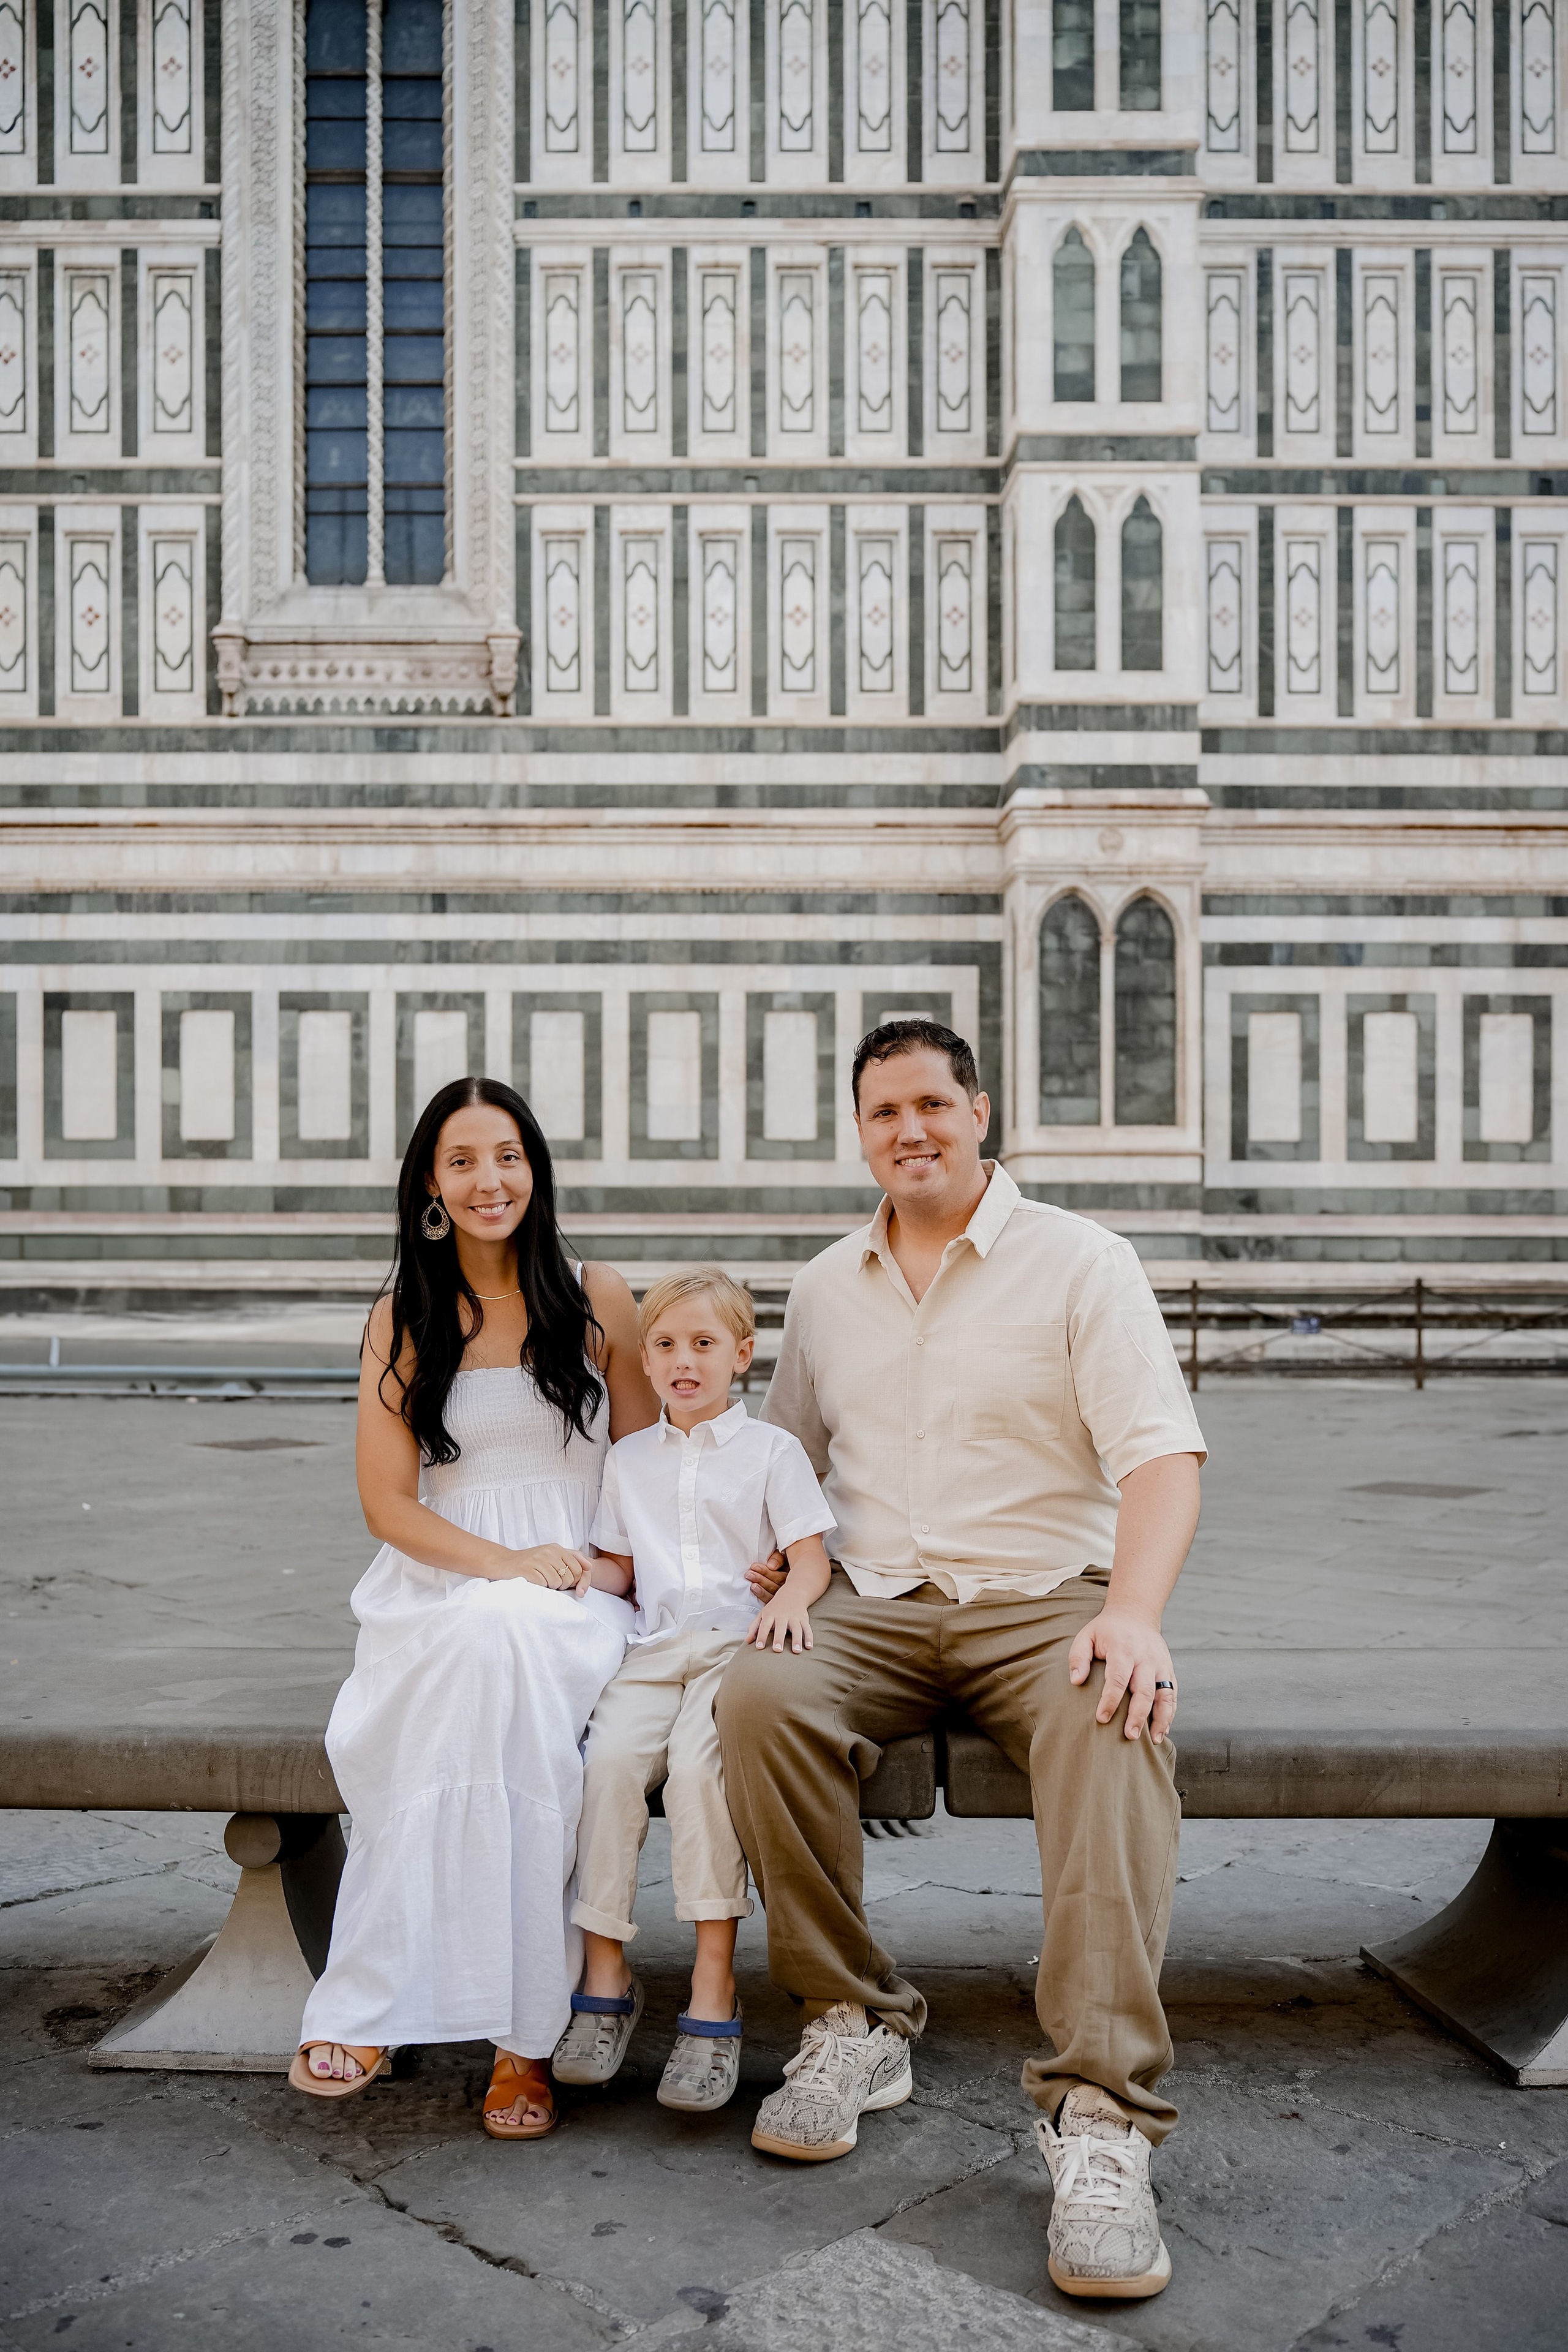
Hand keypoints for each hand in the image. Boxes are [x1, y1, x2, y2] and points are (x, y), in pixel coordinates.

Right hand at [504, 1545, 592, 1595]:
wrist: (504, 1563)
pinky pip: (544, 1586)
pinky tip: (533, 1582)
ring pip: (557, 1584)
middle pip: (569, 1578)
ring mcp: (537, 1560)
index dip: (575, 1581)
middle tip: (550, 1582)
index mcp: (556, 1548)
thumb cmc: (530, 1562)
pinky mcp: (528, 1571)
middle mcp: (548, 1552)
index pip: (579, 1569)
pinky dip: (540, 1588)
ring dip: (550, 1588)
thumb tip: (590, 1567)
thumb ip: (572, 1558)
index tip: (565, 1582)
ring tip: (541, 1581)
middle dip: (562, 1586)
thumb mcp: (551, 1555)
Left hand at [744, 1549, 786, 1602]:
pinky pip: (769, 1601)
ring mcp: (783, 1595)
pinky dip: (762, 1595)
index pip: (780, 1577)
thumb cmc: (779, 1560)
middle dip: (761, 1579)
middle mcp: (789, 1586)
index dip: (766, 1572)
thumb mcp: (781, 1555)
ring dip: (760, 1589)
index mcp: (791, 1575)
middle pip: (775, 1586)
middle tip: (749, 1574)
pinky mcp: (775, 1600)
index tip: (754, 1567)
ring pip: (772, 1595)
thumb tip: (771, 1566)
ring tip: (751, 1584)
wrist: (778, 1566)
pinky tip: (754, 1590)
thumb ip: (778, 1558)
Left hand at [745, 1587, 813, 1653]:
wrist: (793, 1593)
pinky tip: (809, 1647)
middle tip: (777, 1650)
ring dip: (797, 1640)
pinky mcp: (804, 1618)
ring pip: (796, 1628)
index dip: (761, 1636)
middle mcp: (782, 1615)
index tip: (759, 1647)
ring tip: (796, 1651)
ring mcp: (794, 1617)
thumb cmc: (774, 1608)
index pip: (764, 1626)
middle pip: (780, 1627)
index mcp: (770, 1614)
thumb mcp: (762, 1614)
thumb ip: (754, 1627)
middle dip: (779, 1638)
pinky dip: (809, 1637)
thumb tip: (747, 1641)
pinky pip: (807, 1628)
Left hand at [1067, 1607, 1176, 1743]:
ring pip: (1165, 1695)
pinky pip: (1173, 1694)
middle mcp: (1146, 1658)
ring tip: (1154, 1740)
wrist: (1136, 1613)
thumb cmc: (1107, 1630)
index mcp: (1123, 1649)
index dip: (1110, 1700)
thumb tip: (1075, 1680)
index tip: (1101, 1718)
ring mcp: (1161, 1664)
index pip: (1118, 1678)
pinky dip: (1170, 1713)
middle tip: (1130, 1736)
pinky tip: (1163, 1730)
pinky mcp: (1169, 1669)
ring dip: (1161, 1719)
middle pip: (1145, 1690)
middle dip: (1138, 1715)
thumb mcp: (1087, 1635)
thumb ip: (1079, 1657)